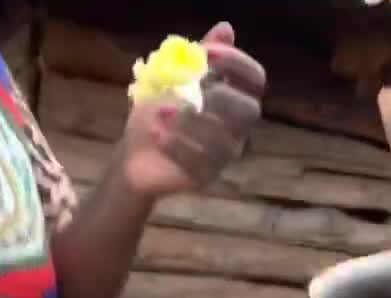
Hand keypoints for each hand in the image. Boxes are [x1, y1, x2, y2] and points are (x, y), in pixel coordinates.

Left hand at [119, 22, 265, 196]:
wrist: (134, 154)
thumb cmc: (158, 113)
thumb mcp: (171, 80)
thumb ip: (197, 57)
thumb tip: (225, 28)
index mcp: (233, 97)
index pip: (256, 78)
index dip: (236, 63)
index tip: (206, 55)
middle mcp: (237, 127)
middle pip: (250, 111)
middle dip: (219, 97)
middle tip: (188, 92)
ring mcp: (224, 154)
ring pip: (223, 141)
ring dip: (189, 124)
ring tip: (159, 114)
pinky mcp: (206, 176)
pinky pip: (201, 164)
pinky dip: (177, 146)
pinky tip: (157, 136)